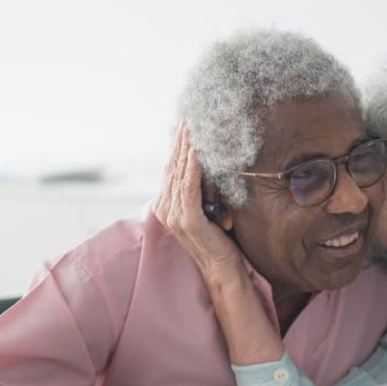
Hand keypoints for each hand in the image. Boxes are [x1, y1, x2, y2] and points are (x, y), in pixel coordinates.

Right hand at [152, 122, 245, 276]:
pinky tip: (196, 150)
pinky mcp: (187, 219)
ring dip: (186, 148)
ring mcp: (174, 215)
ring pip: (179, 173)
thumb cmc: (218, 239)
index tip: (184, 124)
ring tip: (192, 127)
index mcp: (166, 205)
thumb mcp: (207, 209)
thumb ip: (200, 190)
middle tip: (188, 117)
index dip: (176, 146)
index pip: (170, 169)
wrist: (222, 268)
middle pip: (171, 166)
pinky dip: (192, 167)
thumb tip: (205, 164)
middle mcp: (165, 209)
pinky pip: (189, 187)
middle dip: (180, 141)